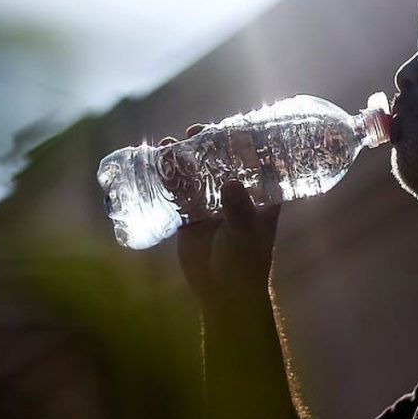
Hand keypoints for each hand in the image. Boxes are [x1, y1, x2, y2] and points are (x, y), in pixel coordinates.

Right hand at [162, 124, 281, 313]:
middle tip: (196, 131)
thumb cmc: (245, 264)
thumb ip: (239, 210)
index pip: (256, 160)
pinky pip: (178, 191)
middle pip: (222, 161)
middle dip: (209, 143)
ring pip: (198, 173)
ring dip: (185, 157)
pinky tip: (157, 162)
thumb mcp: (244, 234)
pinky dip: (168, 177)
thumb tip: (231, 184)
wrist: (223, 294)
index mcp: (260, 195)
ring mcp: (213, 203)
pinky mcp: (191, 215)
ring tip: (171, 142)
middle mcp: (237, 195)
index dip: (244, 140)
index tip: (231, 124)